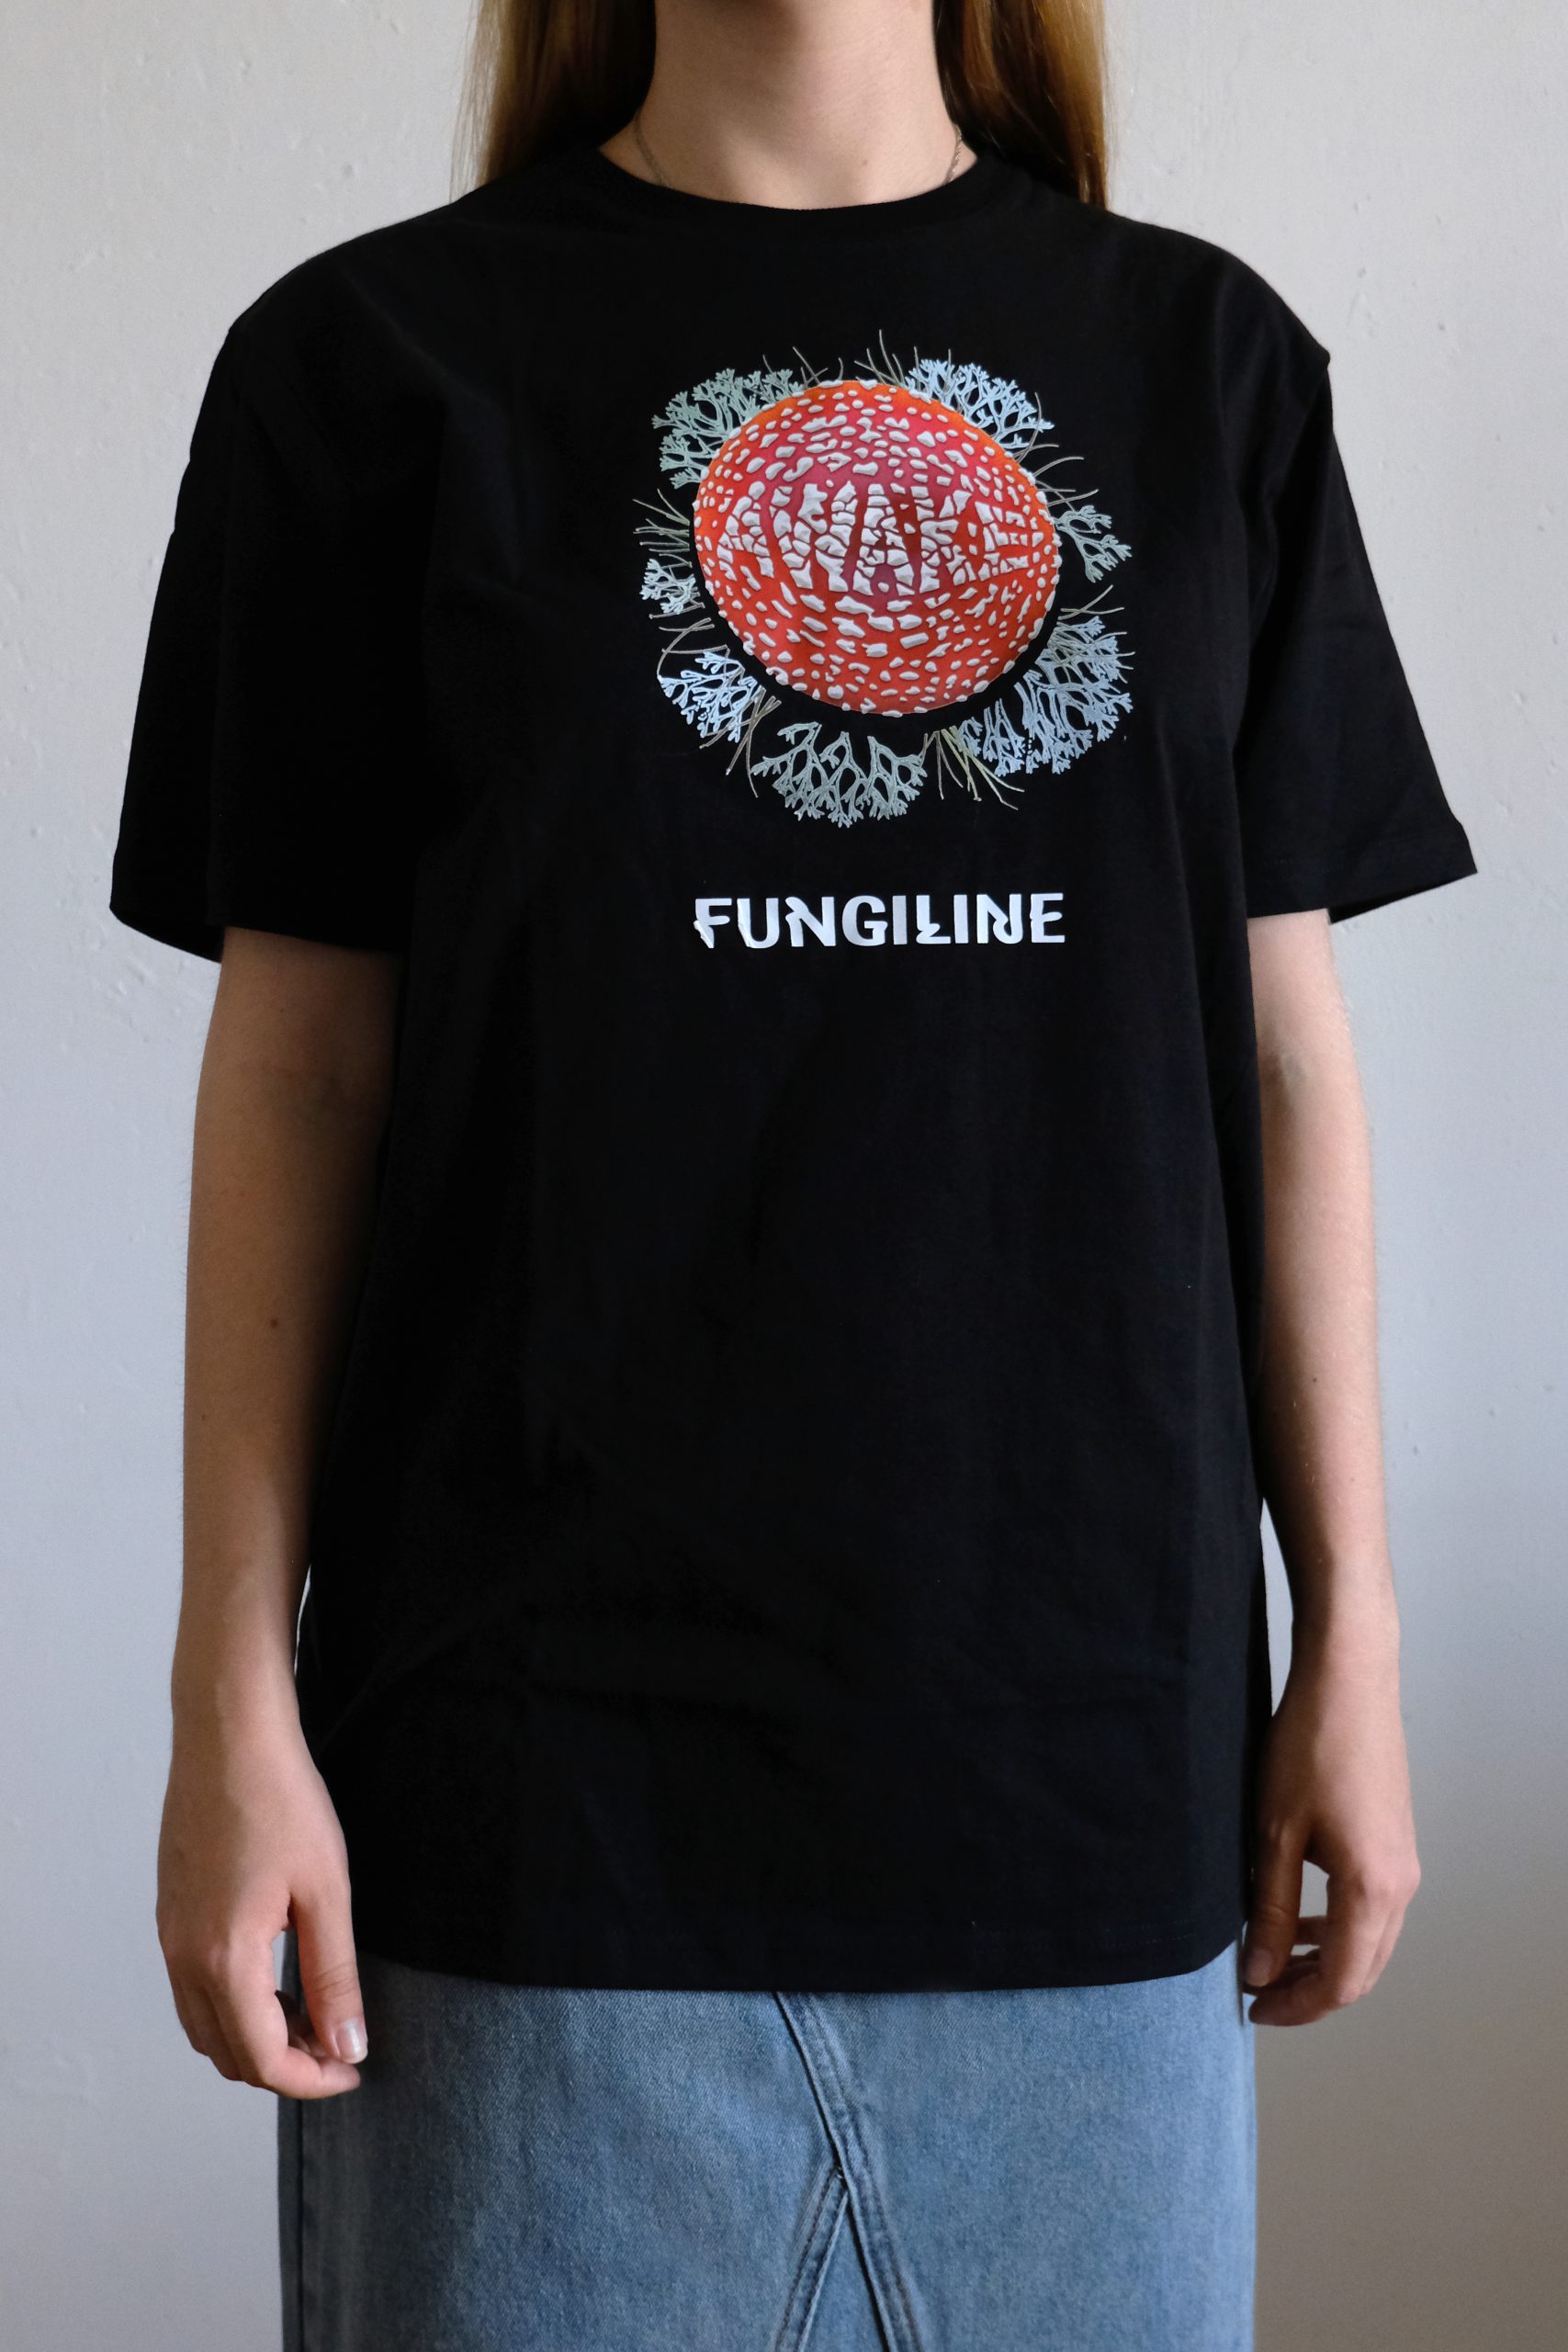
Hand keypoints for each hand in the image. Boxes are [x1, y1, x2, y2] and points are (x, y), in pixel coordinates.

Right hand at [156, 1694, 366, 2096]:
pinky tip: (277, 1975)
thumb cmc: (281, 1800)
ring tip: (312, 2011)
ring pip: (206, 2026)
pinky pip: (194, 1990)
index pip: (263, 2060)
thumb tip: (347, 2046)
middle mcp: (184, 1958)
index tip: (353, 2069)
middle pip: (227, 2055)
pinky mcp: (171, 1914)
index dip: (312, 2080)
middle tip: (339, 2044)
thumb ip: (334, 1977)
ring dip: (256, 2038)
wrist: (228, 1734)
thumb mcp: (326, 1891)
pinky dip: (234, 2005)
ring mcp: (170, 1937)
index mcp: (224, 1959)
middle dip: (284, 2066)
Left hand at [1242, 1616, 1420, 2024]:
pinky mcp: (1397, 1844)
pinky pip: (1373, 1910)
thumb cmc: (1308, 1747)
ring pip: (1370, 1943)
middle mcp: (1401, 1886)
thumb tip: (1262, 1970)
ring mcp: (1404, 1864)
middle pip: (1362, 1971)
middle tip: (1260, 1995)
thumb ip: (1271, 1909)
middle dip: (1311, 1992)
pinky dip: (1338, 1928)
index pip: (1340, 1981)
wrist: (1349, 1682)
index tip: (1254, 2009)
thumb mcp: (1275, 1834)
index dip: (1296, 2007)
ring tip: (1273, 1959)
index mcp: (1372, 1890)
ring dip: (1325, 1960)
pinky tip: (1300, 1916)